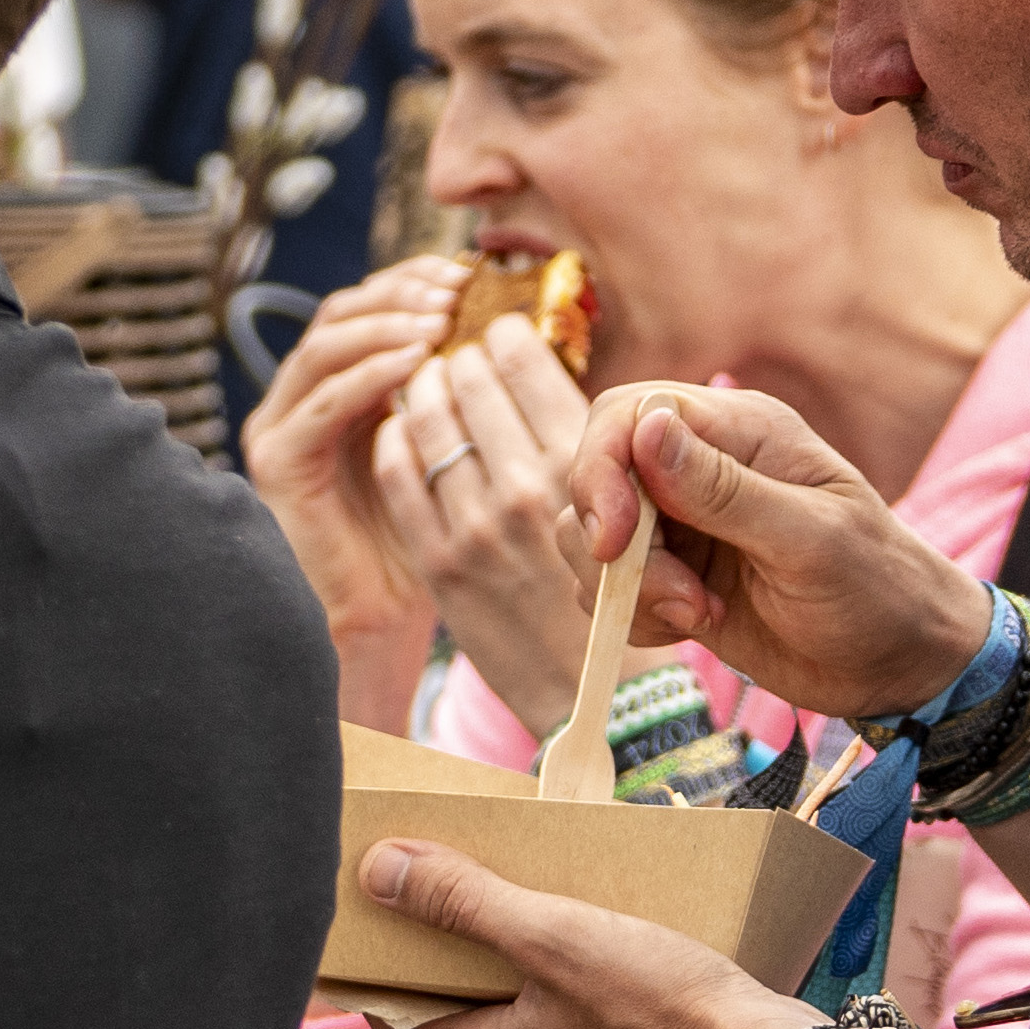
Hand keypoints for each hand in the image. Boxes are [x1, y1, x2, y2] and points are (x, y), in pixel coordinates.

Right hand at [241, 255, 464, 660]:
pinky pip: (323, 403)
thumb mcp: (464, 448)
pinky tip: (413, 364)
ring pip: (327, 345)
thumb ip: (476, 393)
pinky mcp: (280, 459)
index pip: (376, 304)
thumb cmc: (440, 535)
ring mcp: (285, 422)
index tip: (471, 272)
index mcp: (349, 381)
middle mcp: (307, 393)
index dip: (418, 280)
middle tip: (454, 288)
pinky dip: (367, 376)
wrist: (389, 613)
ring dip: (385, 325)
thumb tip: (530, 328)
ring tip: (438, 320)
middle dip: (402, 293)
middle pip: (345, 310)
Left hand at [358, 836, 996, 1028]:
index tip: (367, 950)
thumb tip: (374, 870)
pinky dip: (584, 990)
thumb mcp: (554, 937)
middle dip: (456, 976)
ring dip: (525, 981)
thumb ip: (465, 902)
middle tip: (447, 913)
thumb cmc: (662, 1012)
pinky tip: (617, 949)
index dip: (380, 995)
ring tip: (535, 914)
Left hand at [369, 312, 595, 736]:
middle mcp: (532, 489)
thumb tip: (547, 378)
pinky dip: (393, 442)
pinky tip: (399, 434)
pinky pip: (397, 476)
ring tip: (423, 387)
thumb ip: (594, 446)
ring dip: (418, 392)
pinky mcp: (440, 564)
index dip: (505, 337)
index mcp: (587, 466)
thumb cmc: (629, 596)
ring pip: (425, 421)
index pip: (526, 361)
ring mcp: (479, 526)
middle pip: (468, 380)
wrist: (601, 695)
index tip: (497, 333)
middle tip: (452, 356)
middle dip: (456, 359)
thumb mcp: (636, 506)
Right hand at [563, 384, 991, 719]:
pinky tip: (695, 627)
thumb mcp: (810, 540)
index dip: (601, 469)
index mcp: (740, 431)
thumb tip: (643, 428)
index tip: (616, 540)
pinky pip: (611, 588)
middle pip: (598, 477)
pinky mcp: (673, 578)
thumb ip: (724, 489)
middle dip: (614, 544)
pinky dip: (633, 616)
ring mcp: (683, 525)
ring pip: (590, 537)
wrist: (899, 663)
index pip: (627, 414)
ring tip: (701, 614)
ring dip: (629, 588)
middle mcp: (700, 468)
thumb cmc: (876, 589)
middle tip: (679, 598)